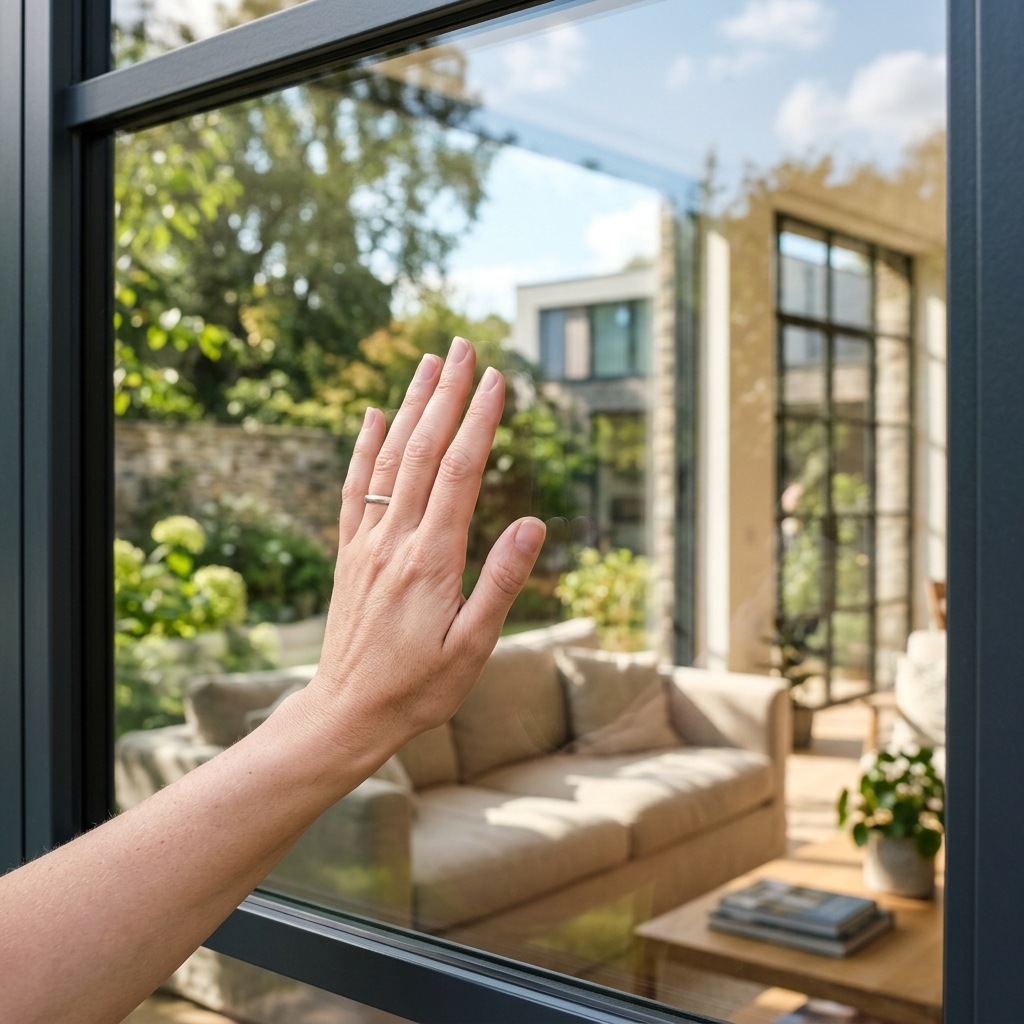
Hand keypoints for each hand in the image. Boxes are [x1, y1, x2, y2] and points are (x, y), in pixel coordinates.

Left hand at [299, 337, 545, 760]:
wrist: (348, 712)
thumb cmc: (420, 686)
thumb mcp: (473, 645)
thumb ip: (502, 581)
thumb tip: (532, 522)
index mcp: (432, 559)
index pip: (459, 472)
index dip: (478, 421)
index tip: (496, 380)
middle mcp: (395, 540)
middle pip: (422, 451)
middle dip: (446, 395)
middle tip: (463, 346)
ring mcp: (367, 544)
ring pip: (389, 460)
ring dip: (409, 407)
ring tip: (428, 363)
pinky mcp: (350, 555)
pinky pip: (355, 490)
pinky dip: (363, 448)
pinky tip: (372, 416)